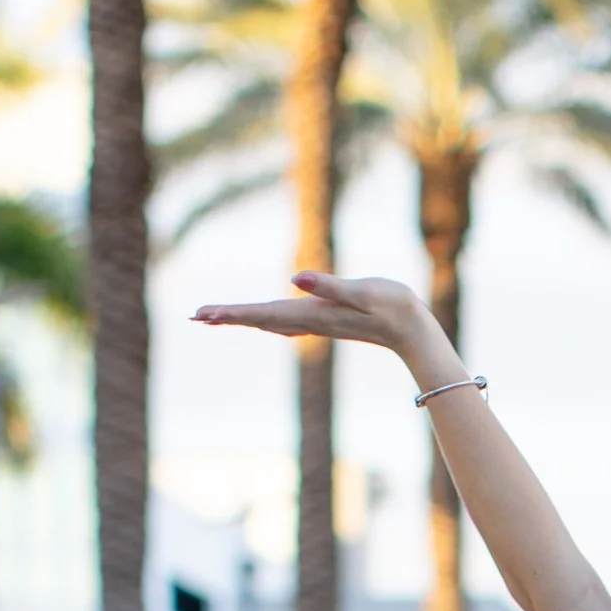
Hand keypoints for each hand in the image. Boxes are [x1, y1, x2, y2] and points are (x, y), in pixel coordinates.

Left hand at [192, 270, 432, 353]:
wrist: (415, 331)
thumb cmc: (393, 306)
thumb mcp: (363, 292)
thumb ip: (329, 286)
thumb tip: (294, 279)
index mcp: (313, 313)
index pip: (264, 313)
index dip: (232, 313)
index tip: (203, 315)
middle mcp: (311, 321)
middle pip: (260, 320)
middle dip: (227, 317)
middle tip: (195, 317)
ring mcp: (318, 323)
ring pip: (270, 321)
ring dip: (243, 319)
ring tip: (217, 318)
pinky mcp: (327, 320)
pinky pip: (286, 321)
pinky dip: (265, 320)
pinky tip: (262, 322)